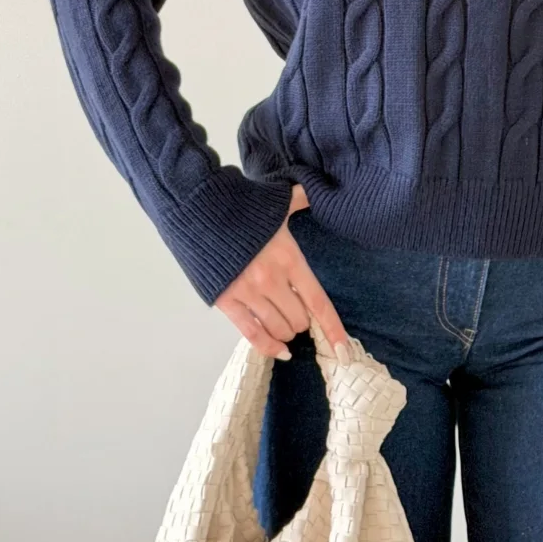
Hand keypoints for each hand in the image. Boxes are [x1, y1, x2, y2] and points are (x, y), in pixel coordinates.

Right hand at [213, 183, 350, 361]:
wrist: (199, 208)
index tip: (344, 350)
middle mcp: (271, 279)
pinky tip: (280, 351)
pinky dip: (268, 346)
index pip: (318, 301)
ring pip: (278, 329)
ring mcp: (248, 292)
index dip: (333, 328)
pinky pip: (252, 334)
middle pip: (299, 319)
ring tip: (286, 324)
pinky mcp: (226, 301)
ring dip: (286, 331)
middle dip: (303, 321)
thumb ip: (299, 200)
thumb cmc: (240, 205)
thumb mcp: (276, 202)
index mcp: (289, 258)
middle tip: (299, 312)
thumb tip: (314, 190)